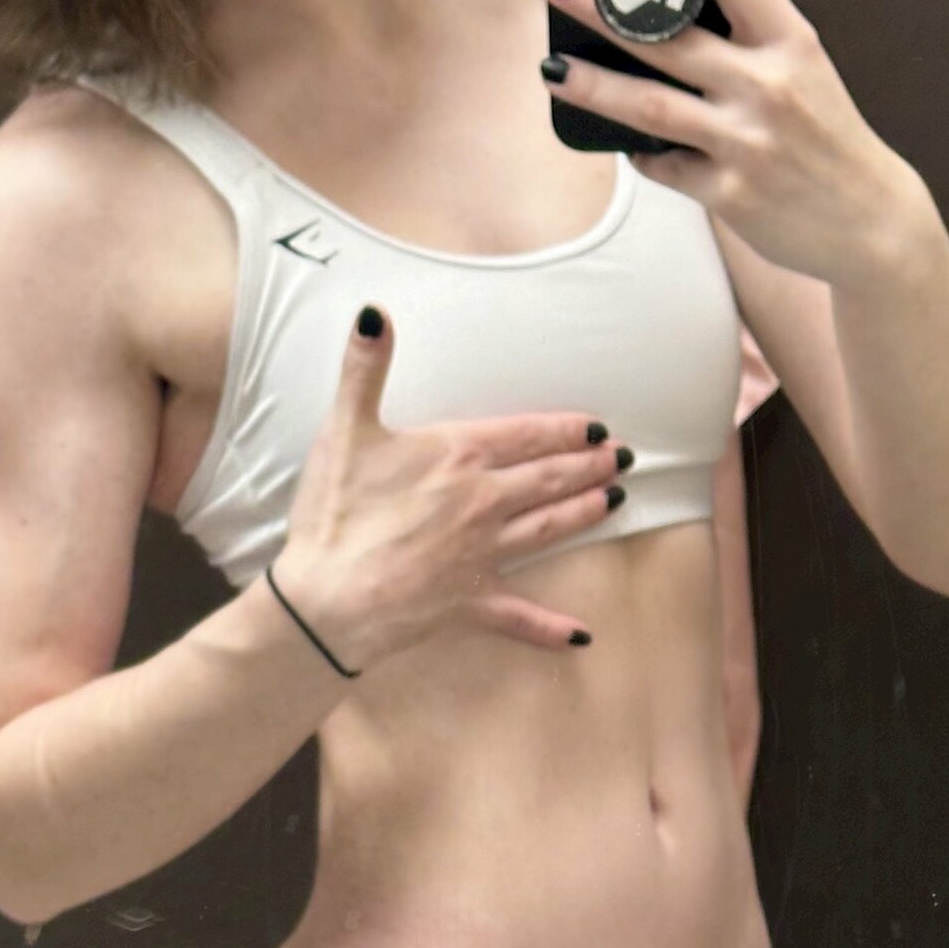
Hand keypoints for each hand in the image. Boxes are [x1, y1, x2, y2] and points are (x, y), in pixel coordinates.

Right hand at [271, 307, 631, 666]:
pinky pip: (519, 616)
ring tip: (614, 501)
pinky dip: (549, 627)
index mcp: (458, 457)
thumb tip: (374, 313)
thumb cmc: (334, 514)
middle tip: (623, 459)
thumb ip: (364, 369)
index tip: (597, 427)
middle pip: (548, 478)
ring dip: (583, 514)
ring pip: (546, 530)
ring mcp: (482, 555)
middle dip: (588, 466)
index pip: (525, 435)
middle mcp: (483, 502)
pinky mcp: (470, 603)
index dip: (564, 429)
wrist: (326, 599)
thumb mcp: (345, 430)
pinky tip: (581, 634)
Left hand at [540, 0, 926, 284]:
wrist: (868, 224)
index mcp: (793, 41)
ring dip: (594, 85)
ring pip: (651, 106)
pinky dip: (641, 151)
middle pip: (672, 35)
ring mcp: (746, 142)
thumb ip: (758, 25)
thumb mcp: (807, 66)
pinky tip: (624, 140)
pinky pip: (664, 165)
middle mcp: (769, 87)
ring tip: (550, 67)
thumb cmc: (827, 136)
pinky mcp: (727, 193)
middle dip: (608, 5)